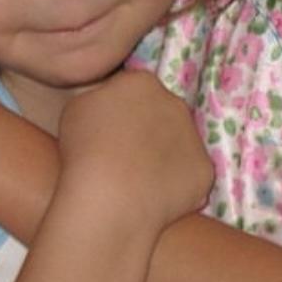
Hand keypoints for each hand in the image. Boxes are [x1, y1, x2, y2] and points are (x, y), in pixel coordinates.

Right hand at [57, 71, 212, 233]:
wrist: (108, 197)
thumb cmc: (83, 149)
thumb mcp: (76, 108)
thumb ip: (101, 99)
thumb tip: (114, 108)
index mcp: (142, 82)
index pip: (135, 90)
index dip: (121, 112)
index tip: (108, 133)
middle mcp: (175, 103)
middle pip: (162, 113)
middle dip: (148, 130)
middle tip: (125, 157)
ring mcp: (195, 137)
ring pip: (179, 144)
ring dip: (164, 157)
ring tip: (139, 182)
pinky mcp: (205, 171)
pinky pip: (190, 175)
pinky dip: (175, 186)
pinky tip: (154, 198)